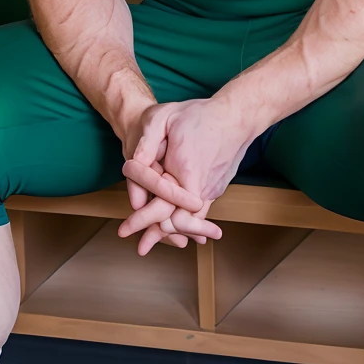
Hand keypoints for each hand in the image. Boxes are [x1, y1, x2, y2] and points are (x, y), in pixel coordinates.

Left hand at [119, 96, 253, 254]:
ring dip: (173, 232)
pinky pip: (200, 213)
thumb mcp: (165, 118)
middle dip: (156, 235)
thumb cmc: (199, 114)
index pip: (165, 209)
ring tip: (155, 242)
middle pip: (178, 224)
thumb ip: (146, 142)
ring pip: (191, 222)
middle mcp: (202, 187)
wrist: (237, 116)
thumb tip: (132, 165)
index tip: (125, 231)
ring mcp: (212, 190)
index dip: (143, 221)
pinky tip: (179, 233)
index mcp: (187, 171)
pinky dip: (187, 223)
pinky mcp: (216, 189)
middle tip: (139, 248)